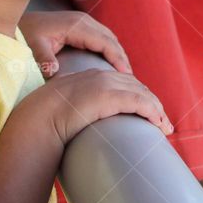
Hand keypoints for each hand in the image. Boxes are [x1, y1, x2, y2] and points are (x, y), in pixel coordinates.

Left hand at [19, 10, 132, 77]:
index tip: (127, 76)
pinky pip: (101, 37)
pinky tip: (111, 64)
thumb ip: (43, 58)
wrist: (17, 21)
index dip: (118, 59)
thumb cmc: (24, 35)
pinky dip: (110, 49)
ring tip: (124, 74)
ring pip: (108, 37)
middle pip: (111, 39)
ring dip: (117, 54)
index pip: (105, 42)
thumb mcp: (32, 46)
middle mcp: (83, 21)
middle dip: (122, 58)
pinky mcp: (80, 25)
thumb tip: (53, 71)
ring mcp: (82, 21)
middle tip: (131, 80)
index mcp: (76, 25)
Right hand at [37, 69, 173, 143]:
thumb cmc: (48, 115)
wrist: (38, 116)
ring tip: (165, 126)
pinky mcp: (109, 97)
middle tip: (162, 121)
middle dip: (152, 103)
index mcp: (93, 75)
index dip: (140, 95)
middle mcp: (102, 76)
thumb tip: (85, 119)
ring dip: (157, 110)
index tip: (149, 110)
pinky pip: (139, 102)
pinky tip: (159, 123)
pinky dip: (153, 112)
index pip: (125, 81)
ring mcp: (107, 85)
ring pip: (143, 94)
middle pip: (137, 86)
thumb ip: (81, 105)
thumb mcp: (67, 104)